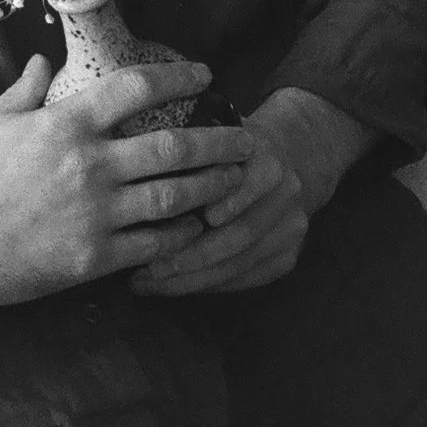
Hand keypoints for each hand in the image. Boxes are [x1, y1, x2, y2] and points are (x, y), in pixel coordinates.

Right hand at [0, 55, 259, 306]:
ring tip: (237, 181)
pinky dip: (180, 235)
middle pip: (173, 147)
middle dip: (218, 140)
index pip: (136, 89)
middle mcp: (88, 166)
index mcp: (64, 125)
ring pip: (173, 197)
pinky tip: (196, 228)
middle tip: (247, 137)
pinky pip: (151, 245)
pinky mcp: (91, 257)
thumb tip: (44, 62)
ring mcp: (94, 214)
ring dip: (212, 187)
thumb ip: (24, 92)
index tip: (205, 76)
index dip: (178, 78)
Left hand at [130, 85, 374, 297]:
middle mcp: (287, 193)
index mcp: (266, 159)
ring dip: (191, 279)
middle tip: (145, 268)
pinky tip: (174, 287)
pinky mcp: (288, 255)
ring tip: (148, 283)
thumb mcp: (210, 138)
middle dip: (187, 257)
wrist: (292, 155)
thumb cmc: (229, 149)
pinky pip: (245, 279)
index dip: (201, 213)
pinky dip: (207, 286)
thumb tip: (134, 184)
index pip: (237, 189)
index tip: (164, 228)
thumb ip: (185, 159)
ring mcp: (292, 227)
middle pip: (238, 235)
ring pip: (239, 263)